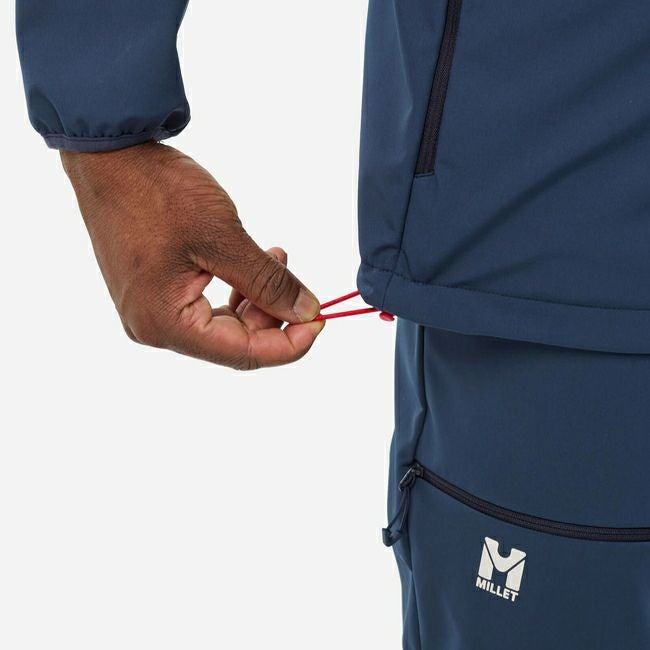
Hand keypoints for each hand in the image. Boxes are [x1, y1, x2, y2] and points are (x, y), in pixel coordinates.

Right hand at [60, 142, 324, 369]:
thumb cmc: (157, 193)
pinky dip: (235, 288)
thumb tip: (306, 311)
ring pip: (223, 324)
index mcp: (166, 323)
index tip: (320, 319)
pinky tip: (252, 260)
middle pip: (234, 342)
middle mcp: (153, 327)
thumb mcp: (223, 238)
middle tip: (298, 282)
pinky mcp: (154, 292)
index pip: (244, 354)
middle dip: (273, 315)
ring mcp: (150, 311)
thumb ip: (267, 283)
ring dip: (256, 298)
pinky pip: (205, 305)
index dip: (290, 343)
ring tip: (276, 257)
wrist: (110, 156)